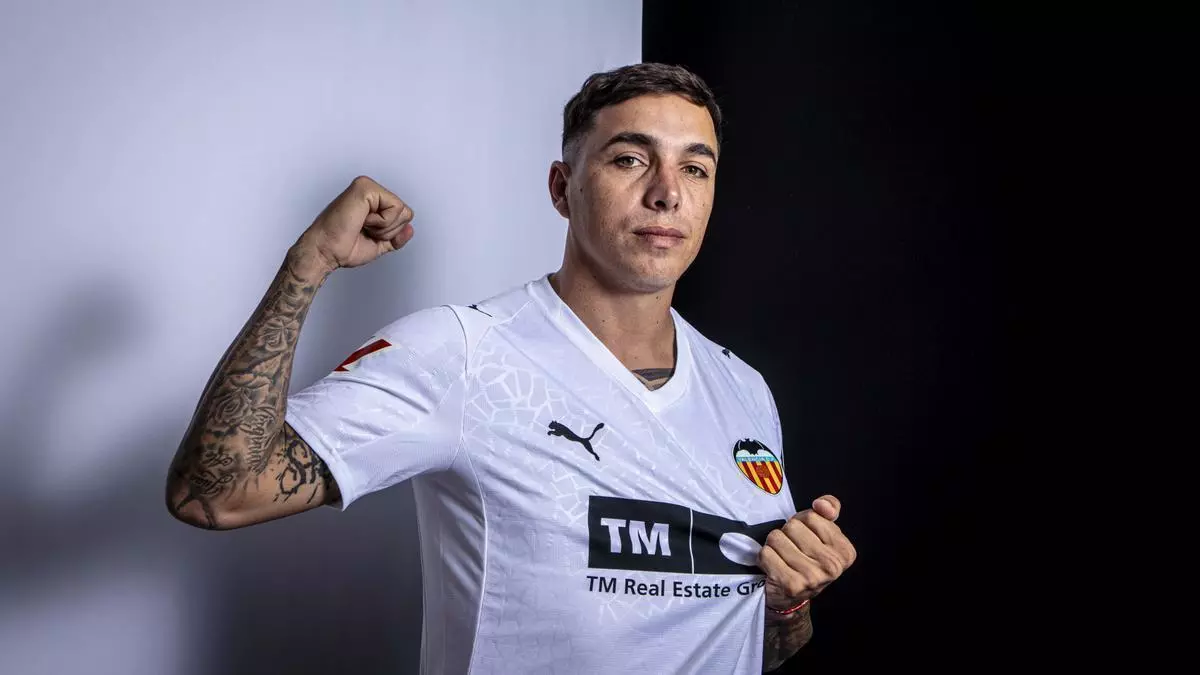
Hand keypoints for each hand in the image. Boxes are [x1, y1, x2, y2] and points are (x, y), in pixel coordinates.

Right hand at [292, 175, 415, 274]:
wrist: (326, 251)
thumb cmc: (343, 247)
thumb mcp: (379, 244)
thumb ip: (396, 237)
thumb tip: (410, 229)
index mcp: (373, 202)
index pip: (403, 215)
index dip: (391, 233)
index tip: (368, 234)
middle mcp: (370, 191)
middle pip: (406, 212)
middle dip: (390, 230)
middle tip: (365, 230)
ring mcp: (367, 187)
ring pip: (402, 210)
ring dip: (384, 227)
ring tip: (362, 225)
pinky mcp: (365, 188)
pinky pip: (394, 207)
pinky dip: (381, 222)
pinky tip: (362, 220)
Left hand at [758, 495, 856, 610]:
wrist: (791, 598)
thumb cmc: (806, 557)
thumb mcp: (822, 530)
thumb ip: (829, 509)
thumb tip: (821, 505)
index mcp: (845, 551)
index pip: (812, 516)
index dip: (803, 524)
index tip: (805, 539)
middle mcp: (833, 566)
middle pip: (792, 526)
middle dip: (787, 534)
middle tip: (791, 550)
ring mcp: (812, 577)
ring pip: (776, 538)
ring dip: (774, 546)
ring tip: (782, 558)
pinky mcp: (791, 585)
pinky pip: (766, 554)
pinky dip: (764, 558)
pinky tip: (773, 568)